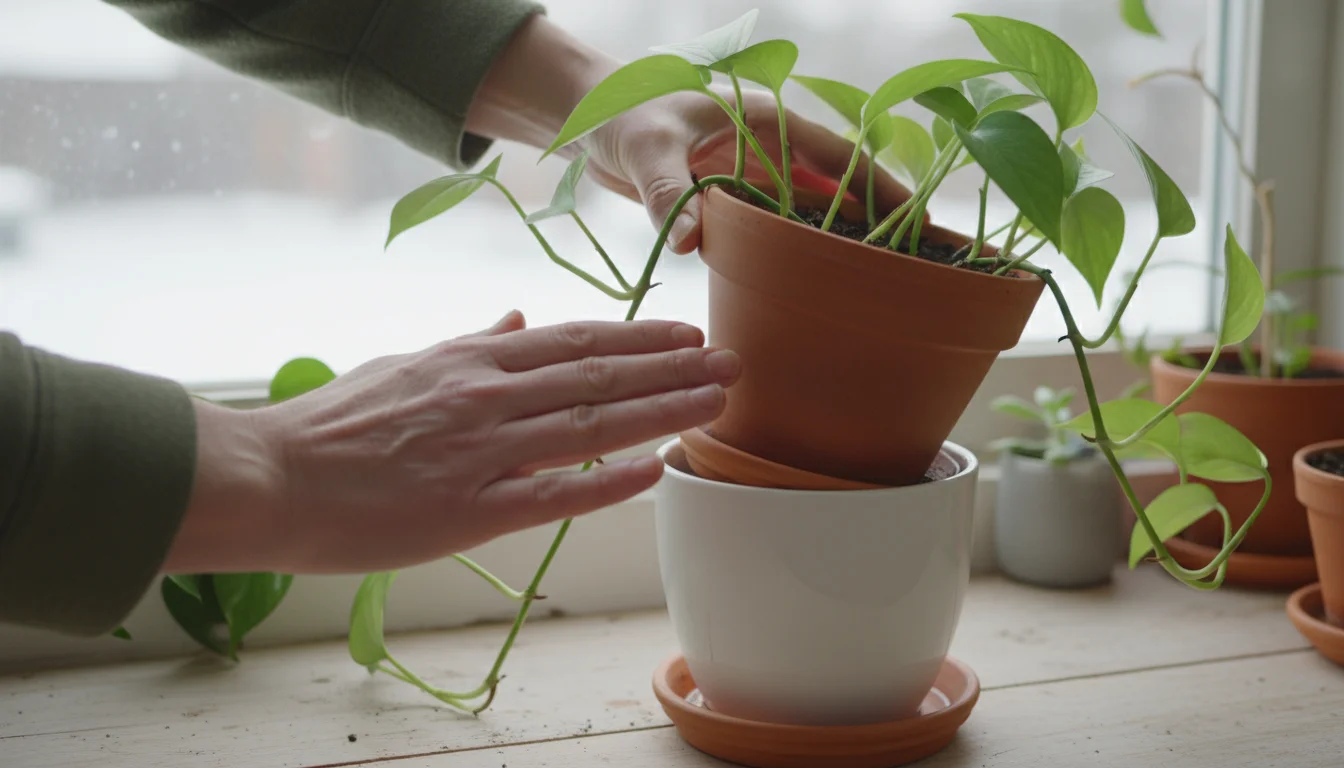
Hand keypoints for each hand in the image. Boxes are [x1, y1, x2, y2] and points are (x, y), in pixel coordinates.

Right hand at [166, 312, 739, 574]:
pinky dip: (610, 481)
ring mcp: (481, 451)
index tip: (686, 336)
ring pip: (590, 426)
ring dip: (663, 412)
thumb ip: (470, 343)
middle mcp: (486, 395)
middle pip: (598, 377)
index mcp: (471, 358)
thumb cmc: (333, 423)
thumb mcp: (405, 364)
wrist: (271, 477)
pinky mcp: (468, 509)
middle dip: (673, 369)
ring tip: (717, 403)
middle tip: (731, 363)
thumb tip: (519, 318)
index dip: (638, 338)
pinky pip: (553, 492)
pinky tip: (658, 468)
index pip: (574, 341)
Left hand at [465, 15, 913, 253]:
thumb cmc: (623, 114)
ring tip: (881, 291)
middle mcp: (771, 153)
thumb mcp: (647, 148)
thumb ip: (669, 192)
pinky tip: (815, 291)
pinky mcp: (731, 204)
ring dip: (840, 248)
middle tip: (917, 273)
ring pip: (810, 218)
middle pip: (838, 193)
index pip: (840, 159)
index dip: (883, 191)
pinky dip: (797, 257)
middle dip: (877, 228)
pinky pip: (774, 233)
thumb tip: (690, 241)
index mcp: (768, 124)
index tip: (923, 225)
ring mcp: (754, 180)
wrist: (590, 119)